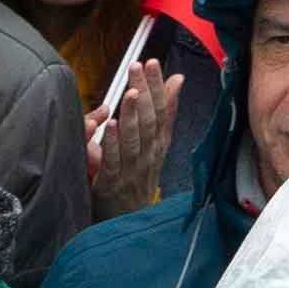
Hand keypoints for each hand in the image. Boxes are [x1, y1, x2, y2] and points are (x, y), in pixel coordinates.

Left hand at [87, 52, 179, 216]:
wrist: (128, 224)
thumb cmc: (137, 180)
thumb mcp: (154, 146)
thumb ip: (163, 113)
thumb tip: (177, 80)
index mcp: (158, 145)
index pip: (163, 111)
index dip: (159, 87)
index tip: (154, 63)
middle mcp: (149, 156)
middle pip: (150, 121)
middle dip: (146, 91)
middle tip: (139, 66)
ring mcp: (131, 171)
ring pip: (135, 139)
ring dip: (134, 114)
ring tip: (132, 92)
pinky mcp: (111, 185)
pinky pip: (112, 161)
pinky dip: (112, 142)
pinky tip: (111, 124)